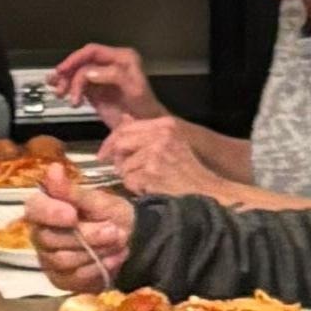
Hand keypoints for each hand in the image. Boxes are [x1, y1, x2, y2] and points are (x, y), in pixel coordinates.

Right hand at [21, 172, 134, 281]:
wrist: (130, 239)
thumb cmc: (108, 214)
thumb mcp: (96, 200)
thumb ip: (71, 190)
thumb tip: (52, 168)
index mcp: (43, 209)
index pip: (34, 210)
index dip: (51, 213)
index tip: (73, 214)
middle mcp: (39, 235)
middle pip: (52, 239)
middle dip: (88, 235)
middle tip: (115, 231)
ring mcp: (48, 260)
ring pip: (64, 259)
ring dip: (96, 251)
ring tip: (119, 242)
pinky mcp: (60, 279)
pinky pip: (74, 278)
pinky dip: (97, 268)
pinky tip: (114, 258)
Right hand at [54, 42, 161, 120]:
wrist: (145, 126)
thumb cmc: (145, 107)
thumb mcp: (133, 88)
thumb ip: (113, 76)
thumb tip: (89, 72)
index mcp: (121, 58)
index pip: (93, 52)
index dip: (76, 59)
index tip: (63, 69)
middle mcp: (110, 65)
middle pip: (82, 62)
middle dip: (69, 73)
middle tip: (60, 86)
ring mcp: (101, 78)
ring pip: (77, 74)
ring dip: (66, 82)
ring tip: (60, 94)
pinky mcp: (95, 92)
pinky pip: (78, 86)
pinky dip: (68, 89)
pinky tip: (60, 92)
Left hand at [96, 113, 212, 196]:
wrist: (206, 192)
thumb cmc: (189, 171)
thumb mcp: (172, 142)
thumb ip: (146, 132)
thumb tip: (122, 118)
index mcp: (165, 125)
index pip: (126, 126)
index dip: (111, 141)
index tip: (104, 153)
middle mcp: (160, 135)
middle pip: (120, 143)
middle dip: (117, 160)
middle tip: (122, 171)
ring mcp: (155, 154)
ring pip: (123, 165)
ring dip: (130, 178)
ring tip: (148, 182)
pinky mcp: (151, 173)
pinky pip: (129, 181)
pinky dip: (136, 189)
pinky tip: (151, 189)